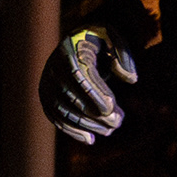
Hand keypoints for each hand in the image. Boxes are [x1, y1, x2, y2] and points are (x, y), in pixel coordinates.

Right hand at [42, 28, 140, 144]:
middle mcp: (54, 66)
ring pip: (62, 109)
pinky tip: (90, 139)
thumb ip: (123, 55)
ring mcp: (47, 82)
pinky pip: (54, 115)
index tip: (112, 108)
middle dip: (93, 113)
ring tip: (108, 131)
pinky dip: (71, 130)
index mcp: (70, 49)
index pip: (79, 75)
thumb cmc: (100, 39)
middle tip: (117, 123)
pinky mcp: (45, 95)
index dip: (94, 93)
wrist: (78, 39)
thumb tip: (130, 79)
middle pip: (70, 95)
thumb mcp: (114, 38)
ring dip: (85, 124)